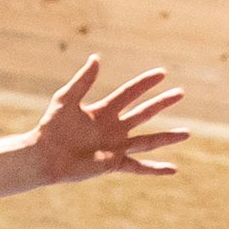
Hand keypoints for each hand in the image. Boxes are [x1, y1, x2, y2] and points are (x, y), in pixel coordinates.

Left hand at [29, 56, 186, 183]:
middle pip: (143, 113)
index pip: (129, 93)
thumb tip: (96, 57)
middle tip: (180, 93)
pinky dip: (155, 169)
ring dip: (166, 137)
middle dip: (161, 103)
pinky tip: (173, 170)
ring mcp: (115, 146)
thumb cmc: (50, 128)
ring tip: (187, 133)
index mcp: (103, 111)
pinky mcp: (113, 164)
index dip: (145, 83)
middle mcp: (113, 128)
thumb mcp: (66, 100)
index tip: (162, 73)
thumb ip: (83, 81)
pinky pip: (138, 167)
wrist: (42, 156)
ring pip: (147, 141)